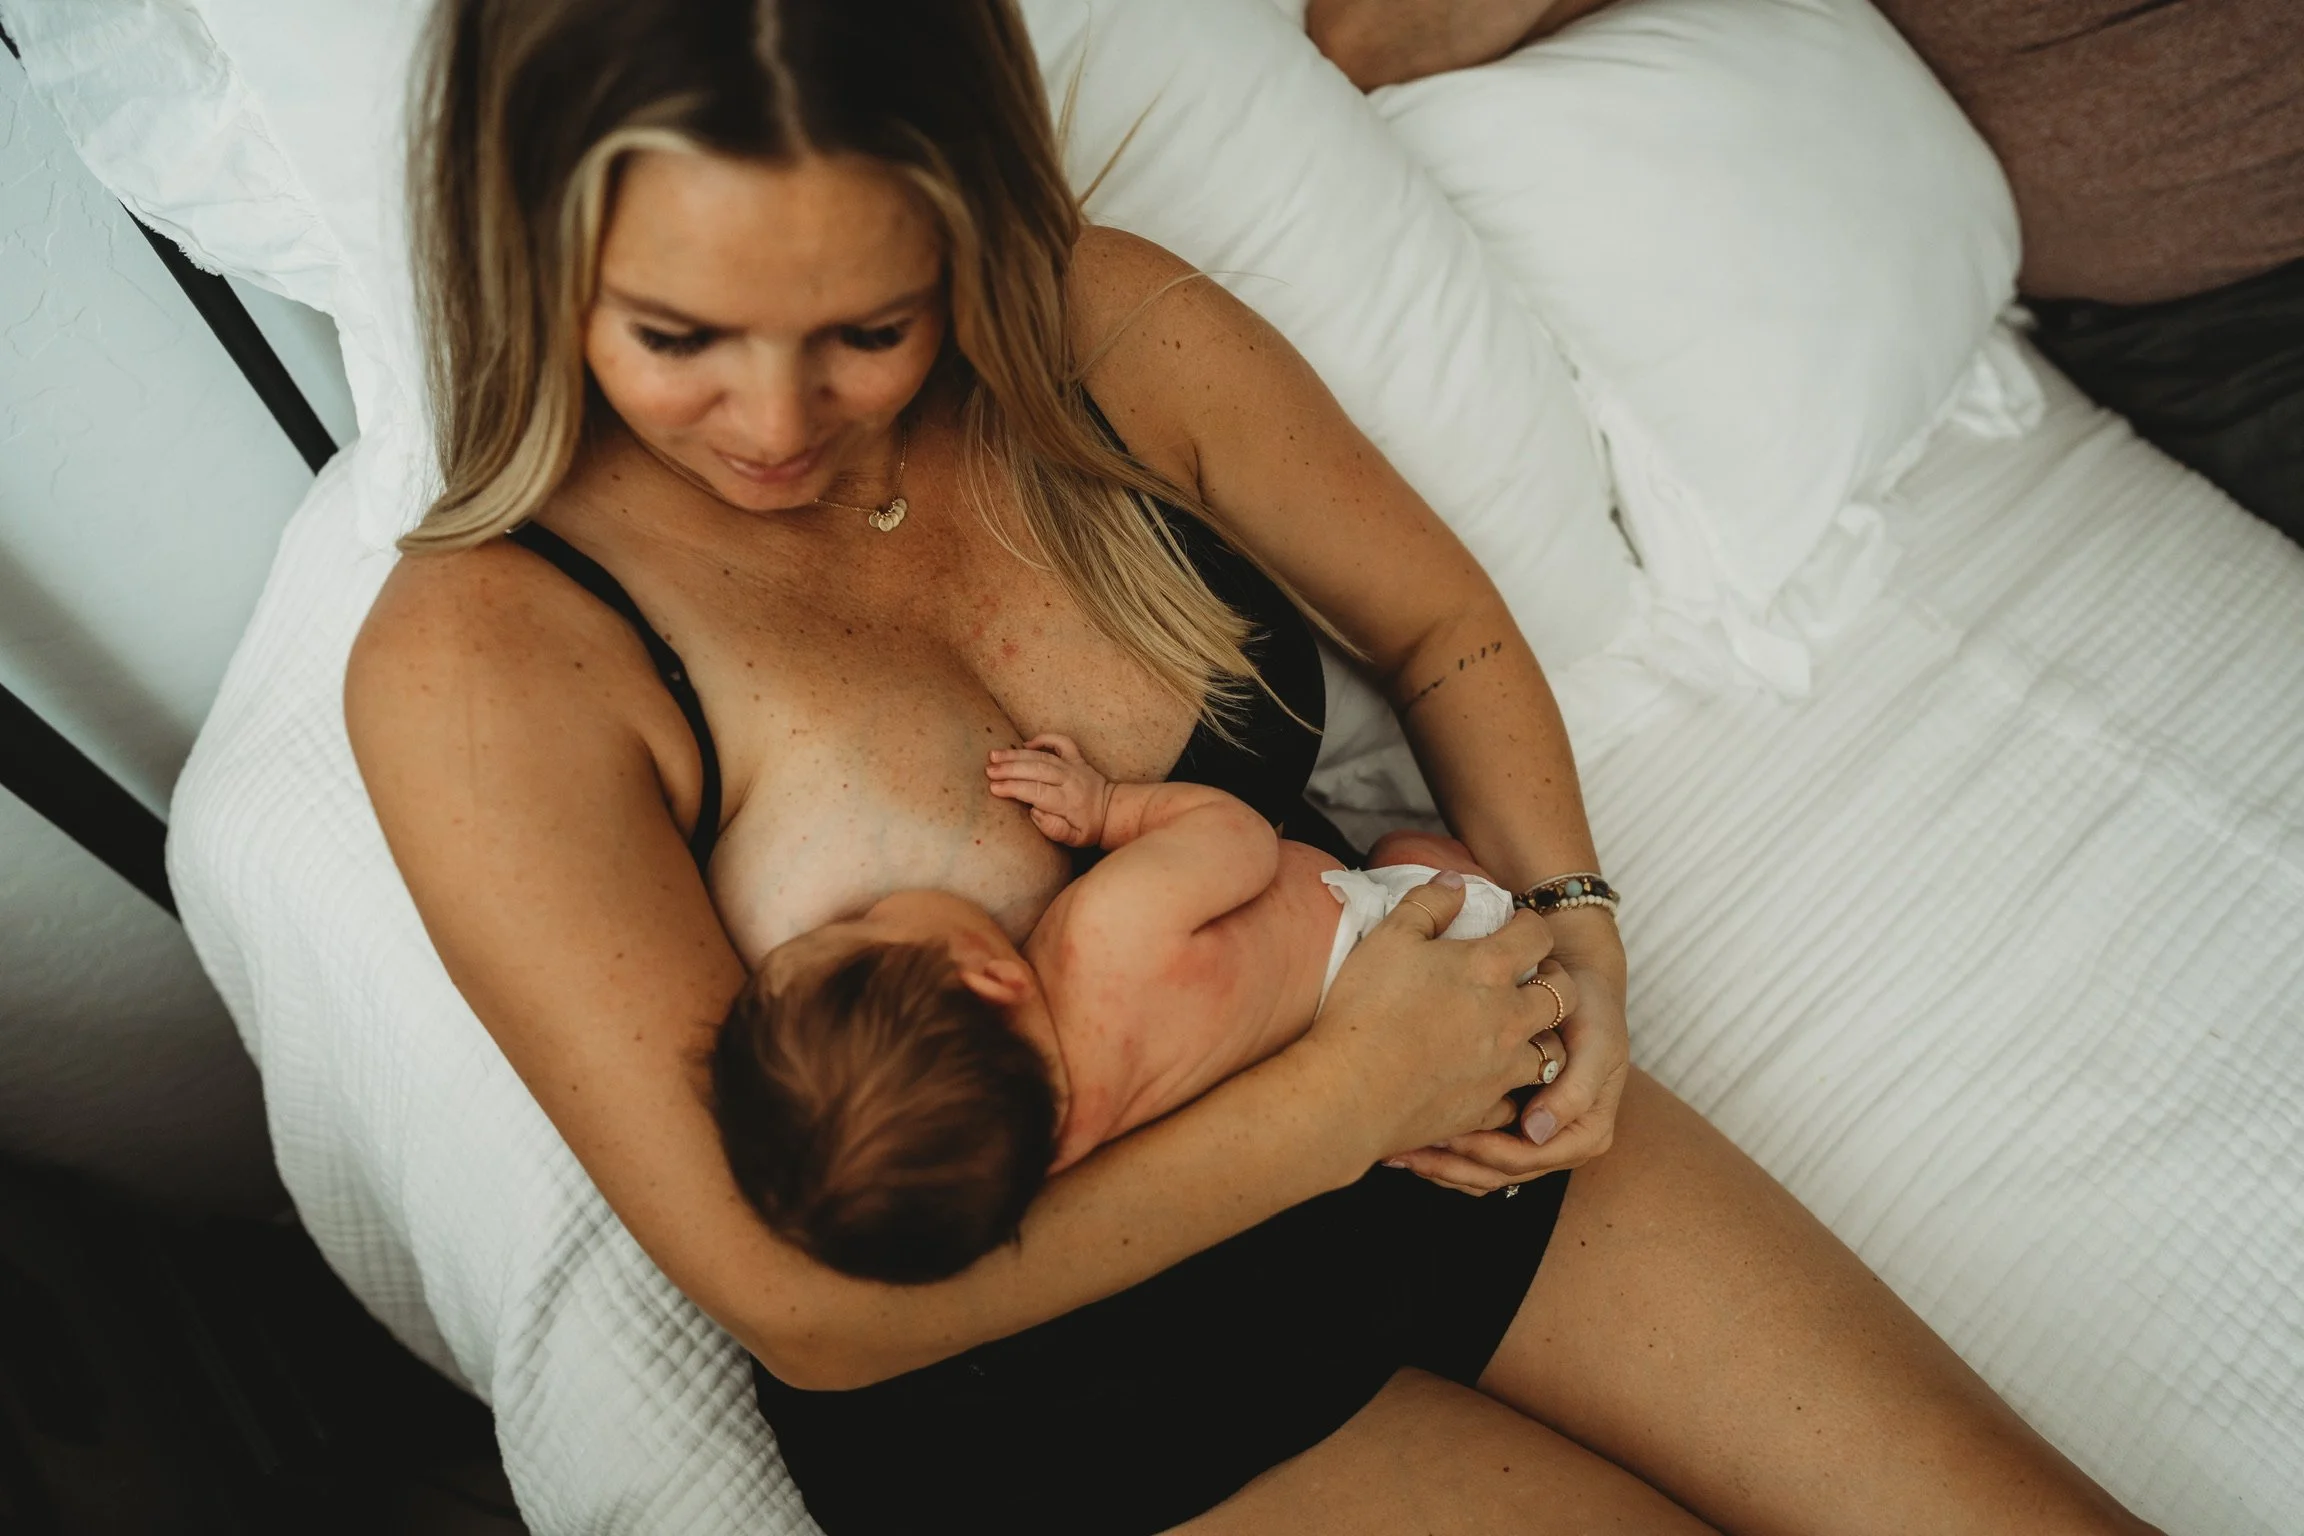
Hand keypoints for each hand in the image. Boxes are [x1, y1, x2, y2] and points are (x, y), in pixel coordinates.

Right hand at [987, 734, 1113, 846]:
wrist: (1112, 812)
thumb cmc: (1088, 828)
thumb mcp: (1074, 839)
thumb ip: (1054, 829)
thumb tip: (1035, 812)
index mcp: (1068, 801)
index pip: (1036, 791)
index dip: (1014, 788)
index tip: (994, 788)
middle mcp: (1070, 780)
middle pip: (1036, 770)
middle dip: (1010, 768)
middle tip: (988, 770)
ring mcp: (1074, 766)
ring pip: (1043, 755)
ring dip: (1017, 754)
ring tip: (994, 755)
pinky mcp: (1077, 758)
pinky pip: (1061, 742)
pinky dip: (1044, 738)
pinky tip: (1026, 744)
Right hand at [1299, 872, 1565, 1170]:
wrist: (1351, 1091)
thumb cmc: (1366, 1009)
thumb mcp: (1389, 938)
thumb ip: (1427, 902)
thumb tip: (1455, 882)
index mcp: (1488, 969)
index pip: (1538, 936)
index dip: (1531, 926)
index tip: (1516, 927)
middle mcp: (1508, 1018)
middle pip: (1564, 995)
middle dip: (1555, 980)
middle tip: (1531, 978)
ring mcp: (1502, 1068)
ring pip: (1552, 1052)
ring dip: (1540, 1038)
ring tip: (1516, 1032)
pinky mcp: (1485, 1108)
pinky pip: (1517, 1099)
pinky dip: (1510, 1088)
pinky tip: (1488, 1080)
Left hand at [1389, 905, 1628, 1193]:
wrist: (1573, 983)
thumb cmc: (1588, 1008)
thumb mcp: (1596, 1044)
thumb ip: (1574, 1089)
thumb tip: (1536, 1133)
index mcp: (1585, 1134)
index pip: (1526, 1160)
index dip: (1486, 1153)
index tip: (1448, 1134)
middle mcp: (1555, 1143)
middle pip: (1495, 1174)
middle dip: (1450, 1167)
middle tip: (1408, 1152)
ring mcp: (1527, 1136)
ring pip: (1477, 1170)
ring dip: (1438, 1164)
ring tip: (1398, 1150)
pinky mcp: (1503, 1123)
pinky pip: (1468, 1151)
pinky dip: (1439, 1147)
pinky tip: (1405, 1139)